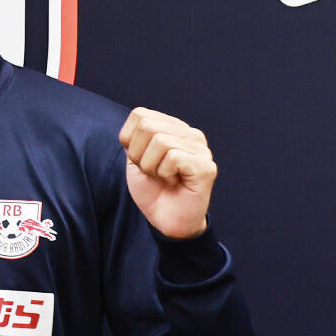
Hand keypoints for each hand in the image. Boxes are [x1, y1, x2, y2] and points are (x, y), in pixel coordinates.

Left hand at [118, 108, 214, 238]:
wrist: (166, 221)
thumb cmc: (153, 189)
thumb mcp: (136, 157)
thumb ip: (136, 135)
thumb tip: (139, 118)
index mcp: (174, 128)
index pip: (140, 115)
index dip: (129, 141)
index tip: (140, 160)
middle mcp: (190, 134)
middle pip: (147, 125)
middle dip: (138, 154)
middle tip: (151, 171)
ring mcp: (201, 149)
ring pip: (159, 140)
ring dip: (151, 166)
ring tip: (163, 177)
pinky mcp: (205, 166)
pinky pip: (172, 157)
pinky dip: (163, 173)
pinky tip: (174, 182)